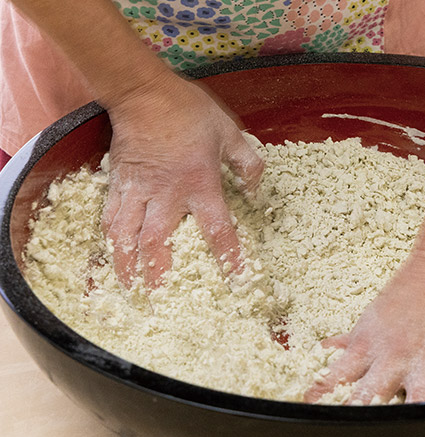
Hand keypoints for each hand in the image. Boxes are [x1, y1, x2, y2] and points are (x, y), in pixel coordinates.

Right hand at [101, 75, 262, 287]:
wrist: (143, 91)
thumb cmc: (189, 110)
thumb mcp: (229, 131)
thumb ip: (247, 163)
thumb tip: (256, 191)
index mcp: (200, 184)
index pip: (217, 229)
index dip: (228, 257)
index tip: (235, 280)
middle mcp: (167, 194)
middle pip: (160, 243)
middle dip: (158, 273)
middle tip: (159, 298)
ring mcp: (138, 190)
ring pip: (128, 235)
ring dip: (128, 264)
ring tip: (129, 288)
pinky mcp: (118, 182)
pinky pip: (110, 216)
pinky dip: (110, 239)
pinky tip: (112, 254)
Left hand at [305, 252, 424, 404]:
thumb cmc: (404, 296)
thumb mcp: (369, 320)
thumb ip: (347, 343)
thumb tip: (322, 353)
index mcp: (368, 350)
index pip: (336, 380)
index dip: (322, 400)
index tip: (311, 416)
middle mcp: (394, 358)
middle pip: (371, 396)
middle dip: (360, 417)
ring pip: (418, 399)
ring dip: (412, 418)